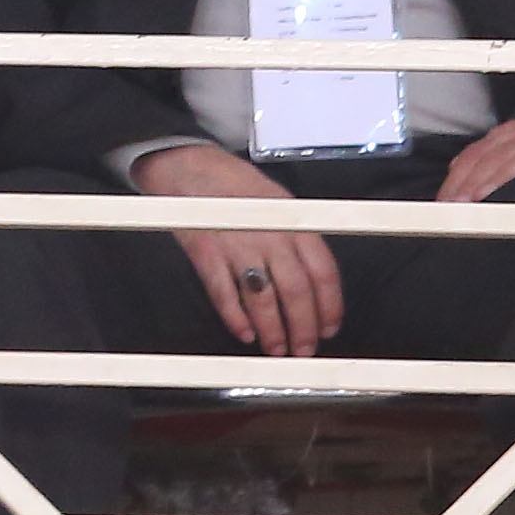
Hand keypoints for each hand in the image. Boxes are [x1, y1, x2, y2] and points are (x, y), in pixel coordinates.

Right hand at [131, 142, 343, 355]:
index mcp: (291, 220)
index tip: (328, 328)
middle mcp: (269, 233)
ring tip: (276, 348)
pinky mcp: (205, 252)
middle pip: (296, 290)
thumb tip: (313, 281)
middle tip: (303, 349)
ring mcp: (236, 243)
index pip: (322, 271)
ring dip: (272, 330)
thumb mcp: (277, 200)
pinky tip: (243, 333)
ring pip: (263, 298)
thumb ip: (296, 236)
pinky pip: (224, 293)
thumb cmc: (232, 183)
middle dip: (302, 327)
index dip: (329, 306)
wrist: (185, 164)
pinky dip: (235, 318)